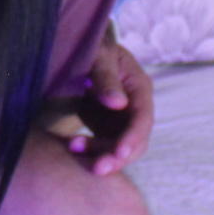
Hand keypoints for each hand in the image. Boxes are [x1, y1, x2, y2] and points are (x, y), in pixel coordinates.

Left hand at [67, 32, 153, 175]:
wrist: (78, 48)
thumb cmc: (91, 46)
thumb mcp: (99, 55)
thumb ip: (107, 78)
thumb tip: (119, 104)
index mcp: (139, 87)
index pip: (143, 119)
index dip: (133, 138)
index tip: (120, 152)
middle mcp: (135, 107)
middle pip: (135, 141)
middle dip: (117, 157)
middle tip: (96, 168)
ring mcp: (121, 120)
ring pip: (118, 149)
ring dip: (100, 156)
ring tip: (73, 148)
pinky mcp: (105, 127)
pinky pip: (102, 147)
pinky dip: (90, 152)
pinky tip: (71, 148)